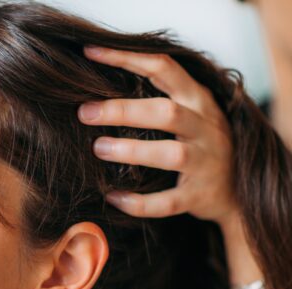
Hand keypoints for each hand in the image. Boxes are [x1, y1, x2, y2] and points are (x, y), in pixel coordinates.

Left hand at [79, 46, 237, 227]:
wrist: (237, 191)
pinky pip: (167, 201)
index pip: (163, 68)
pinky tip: (113, 197)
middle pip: (166, 112)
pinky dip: (139, 202)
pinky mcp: (198, 196)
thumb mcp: (188, 112)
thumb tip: (97, 89)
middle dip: (123, 111)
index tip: (91, 53)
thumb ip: (156, 97)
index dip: (126, 58)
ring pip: (170, 154)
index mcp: (197, 100)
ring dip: (132, 151)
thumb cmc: (198, 143)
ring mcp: (204, 162)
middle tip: (84, 112)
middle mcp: (204, 128)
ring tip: (98, 148)